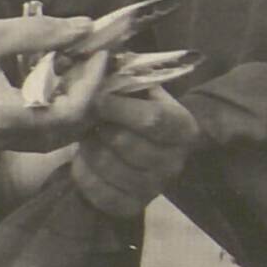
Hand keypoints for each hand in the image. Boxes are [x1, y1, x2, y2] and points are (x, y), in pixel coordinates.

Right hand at [0, 9, 114, 150]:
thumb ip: (42, 33)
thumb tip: (86, 27)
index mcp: (7, 117)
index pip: (73, 111)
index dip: (94, 81)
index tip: (102, 49)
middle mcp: (4, 138)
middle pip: (69, 131)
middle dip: (90, 96)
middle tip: (97, 58)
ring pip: (52, 135)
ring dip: (71, 104)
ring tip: (77, 65)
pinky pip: (32, 130)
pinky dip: (50, 108)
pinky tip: (51, 76)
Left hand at [65, 74, 208, 214]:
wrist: (143, 148)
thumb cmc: (139, 111)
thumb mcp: (142, 89)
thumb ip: (128, 77)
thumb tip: (102, 59)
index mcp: (183, 127)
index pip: (152, 119)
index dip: (119, 107)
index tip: (98, 97)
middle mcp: (175, 162)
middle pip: (126, 144)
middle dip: (100, 128)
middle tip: (89, 118)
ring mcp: (155, 188)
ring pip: (109, 168)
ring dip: (90, 149)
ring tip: (88, 137)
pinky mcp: (132, 207)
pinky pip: (99, 192)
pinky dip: (84, 173)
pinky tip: (84, 159)